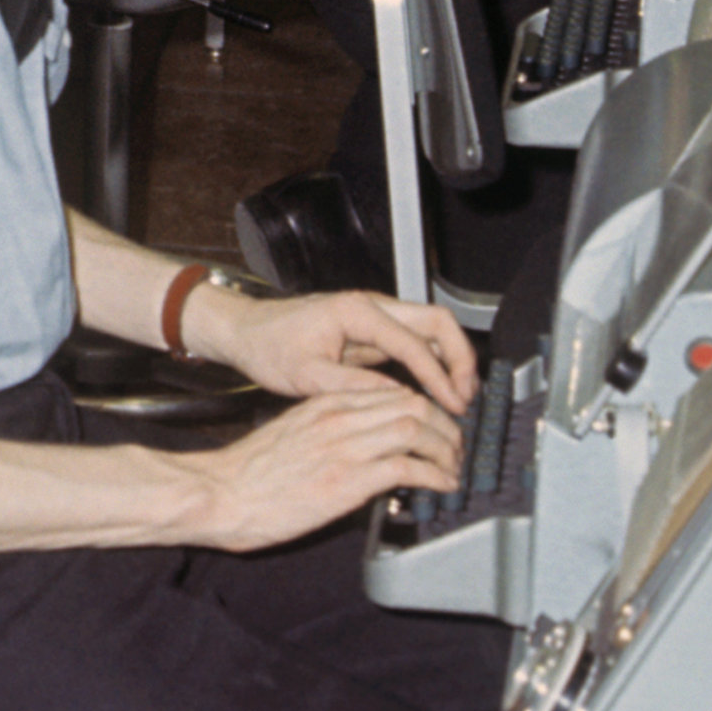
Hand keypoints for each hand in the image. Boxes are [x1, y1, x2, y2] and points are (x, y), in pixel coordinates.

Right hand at [177, 382, 477, 549]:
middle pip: (413, 404)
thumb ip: (328, 434)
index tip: (438, 428)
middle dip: (446, 426)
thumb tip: (362, 448)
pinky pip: (408, 467)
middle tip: (455, 448)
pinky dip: (435, 476)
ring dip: (447, 450)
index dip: (426, 409)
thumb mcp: (292, 437)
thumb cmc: (248, 474)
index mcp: (324, 405)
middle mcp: (338, 418)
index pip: (391, 392)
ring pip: (417, 430)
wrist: (219, 493)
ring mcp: (344, 447)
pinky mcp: (348, 480)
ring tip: (453, 468)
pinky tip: (441, 486)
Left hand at [192, 280, 473, 415]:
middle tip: (465, 397)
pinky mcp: (372, 330)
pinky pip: (414, 342)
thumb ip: (354, 387)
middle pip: (437, 322)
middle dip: (459, 358)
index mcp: (356, 311)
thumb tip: (398, 400)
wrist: (246, 331)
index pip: (413, 342)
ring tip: (457, 398)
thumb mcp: (306, 375)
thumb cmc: (267, 346)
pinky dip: (431, 363)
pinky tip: (434, 391)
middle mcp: (371, 306)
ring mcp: (374, 316)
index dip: (438, 376)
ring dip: (449, 360)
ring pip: (430, 330)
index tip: (451, 404)